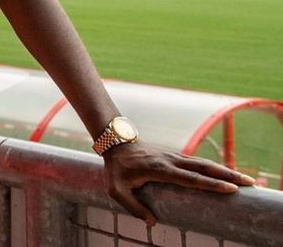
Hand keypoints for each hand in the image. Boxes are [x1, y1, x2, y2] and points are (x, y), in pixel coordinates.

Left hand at [103, 142, 254, 225]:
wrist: (115, 142)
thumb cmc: (116, 168)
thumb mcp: (117, 190)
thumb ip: (133, 207)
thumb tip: (152, 223)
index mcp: (160, 170)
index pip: (190, 178)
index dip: (211, 184)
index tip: (230, 188)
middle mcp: (171, 160)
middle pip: (204, 167)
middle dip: (228, 175)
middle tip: (249, 183)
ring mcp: (174, 156)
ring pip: (204, 163)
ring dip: (225, 170)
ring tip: (244, 179)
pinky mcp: (175, 155)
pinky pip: (198, 162)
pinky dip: (214, 167)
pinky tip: (226, 174)